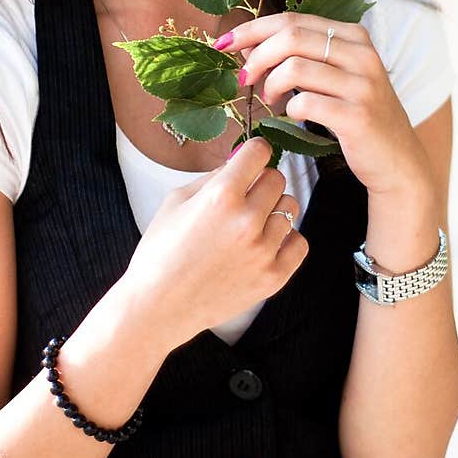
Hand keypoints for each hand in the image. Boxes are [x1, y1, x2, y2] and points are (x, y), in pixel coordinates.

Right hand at [120, 137, 308, 349]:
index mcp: (221, 195)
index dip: (254, 152)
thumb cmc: (160, 252)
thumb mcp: (175, 201)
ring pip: (290, 208)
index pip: (259, 152)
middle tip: (244, 197)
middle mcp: (247, 219)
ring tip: (248, 227)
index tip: (250, 159)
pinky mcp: (274, 276)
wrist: (158, 306)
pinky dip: (285, 240)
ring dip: (273, 211)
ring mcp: (264, 250)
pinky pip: (299, 242)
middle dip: (261, 182)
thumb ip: (213, 177)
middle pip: (278, 178)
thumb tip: (239, 161)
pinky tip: (263, 244)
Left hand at [222, 13, 432, 199]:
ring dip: (270, 85)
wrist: (396, 160)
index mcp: (353, 36)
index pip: (292, 19)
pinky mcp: (358, 115)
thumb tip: (246, 43)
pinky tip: (293, 116)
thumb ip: (297, 56)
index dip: (252, 29)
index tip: (224, 44)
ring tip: (270, 100)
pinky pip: (305, 103)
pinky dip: (289, 109)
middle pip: (290, 37)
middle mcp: (362, 54)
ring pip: (294, 68)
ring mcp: (362, 84)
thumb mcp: (331, 77)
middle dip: (256, 56)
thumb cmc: (356, 116)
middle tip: (245, 79)